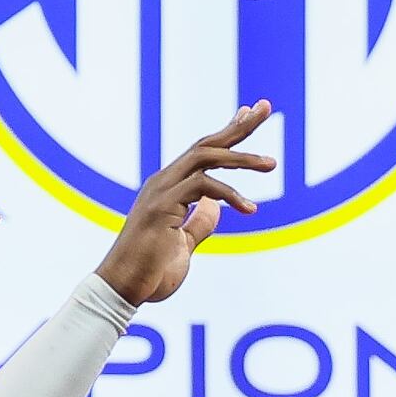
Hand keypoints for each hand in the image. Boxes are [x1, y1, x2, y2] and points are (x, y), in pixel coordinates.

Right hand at [102, 103, 276, 305]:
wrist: (123, 289)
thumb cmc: (151, 271)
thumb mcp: (183, 245)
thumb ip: (199, 224)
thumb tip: (216, 209)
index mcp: (170, 188)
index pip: (203, 151)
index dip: (228, 131)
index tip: (250, 113)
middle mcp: (164, 181)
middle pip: (206, 143)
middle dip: (238, 125)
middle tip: (266, 107)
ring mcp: (161, 191)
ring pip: (206, 157)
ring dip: (241, 158)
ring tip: (272, 164)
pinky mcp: (162, 206)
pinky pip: (202, 187)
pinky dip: (229, 195)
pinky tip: (250, 209)